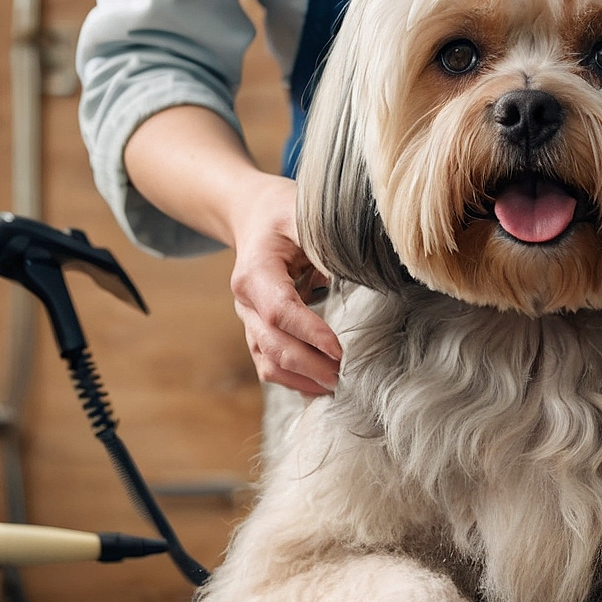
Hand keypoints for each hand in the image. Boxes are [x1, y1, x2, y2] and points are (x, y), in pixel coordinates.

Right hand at [228, 175, 341, 394]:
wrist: (253, 217)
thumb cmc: (282, 214)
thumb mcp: (301, 213)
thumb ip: (322, 240)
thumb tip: (355, 269)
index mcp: (255, 273)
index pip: (281, 311)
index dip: (310, 333)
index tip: (340, 349)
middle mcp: (246, 302)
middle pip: (274, 344)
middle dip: (310, 365)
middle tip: (345, 376)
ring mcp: (248, 321)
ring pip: (268, 362)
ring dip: (301, 379)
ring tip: (336, 387)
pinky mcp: (256, 331)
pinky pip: (268, 365)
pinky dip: (293, 380)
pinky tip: (319, 387)